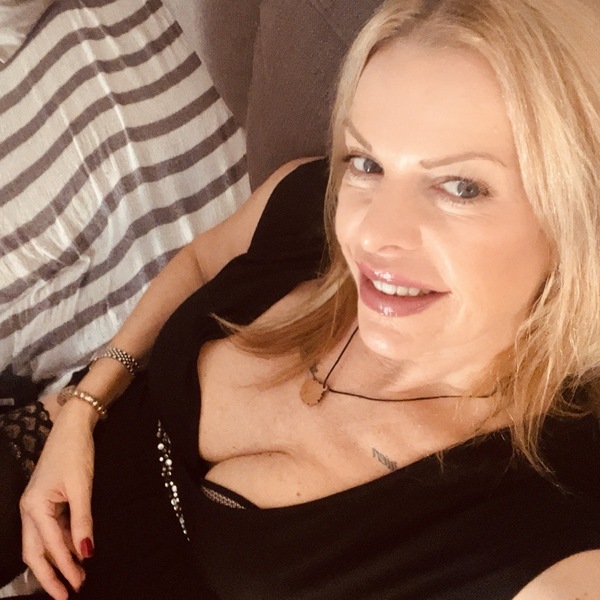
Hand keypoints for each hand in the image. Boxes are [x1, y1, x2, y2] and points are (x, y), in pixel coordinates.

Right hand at [20, 401, 98, 599]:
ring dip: (57, 560)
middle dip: (51, 575)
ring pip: (41, 543)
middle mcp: (29, 510)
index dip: (65, 568)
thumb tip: (86, 553)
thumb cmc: (76, 453)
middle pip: (36, 552)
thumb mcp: (82, 487)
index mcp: (34, 507)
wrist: (73, 427)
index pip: (51, 546)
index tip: (78, 585)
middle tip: (69, 593)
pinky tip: (74, 552)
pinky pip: (49, 529)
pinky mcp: (45, 501)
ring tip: (76, 577)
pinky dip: (60, 544)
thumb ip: (83, 521)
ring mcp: (35, 506)